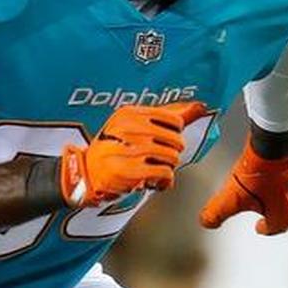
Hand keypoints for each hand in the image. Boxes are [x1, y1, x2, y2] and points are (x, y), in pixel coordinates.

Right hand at [60, 101, 208, 207]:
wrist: (87, 174)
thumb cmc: (113, 149)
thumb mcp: (135, 127)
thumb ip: (168, 117)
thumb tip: (200, 106)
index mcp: (129, 113)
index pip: (173, 119)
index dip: (175, 134)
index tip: (164, 140)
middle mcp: (127, 128)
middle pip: (175, 140)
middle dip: (172, 153)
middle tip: (159, 158)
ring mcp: (127, 149)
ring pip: (172, 157)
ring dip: (167, 168)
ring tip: (155, 170)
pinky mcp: (129, 171)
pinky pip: (165, 173)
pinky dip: (164, 180)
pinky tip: (154, 180)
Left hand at [199, 129, 287, 234]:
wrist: (276, 143)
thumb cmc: (259, 173)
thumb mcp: (230, 197)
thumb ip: (217, 213)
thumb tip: (207, 222)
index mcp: (285, 216)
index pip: (276, 227)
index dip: (265, 227)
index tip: (259, 226)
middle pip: (287, 210)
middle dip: (274, 208)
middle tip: (262, 204)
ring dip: (284, 191)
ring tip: (269, 184)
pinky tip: (280, 166)